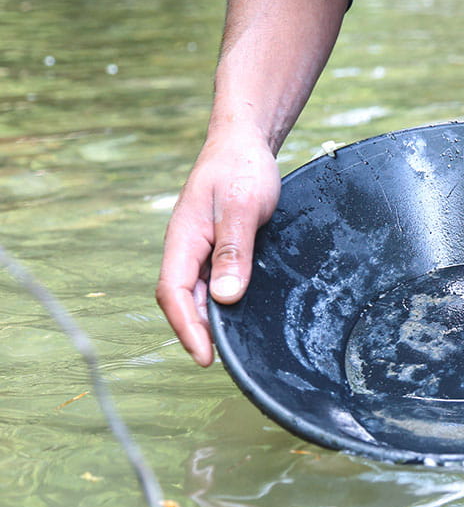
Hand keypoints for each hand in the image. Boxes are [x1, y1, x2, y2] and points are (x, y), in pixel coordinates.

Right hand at [156, 135, 279, 365]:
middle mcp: (187, 248)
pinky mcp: (219, 248)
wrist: (247, 144)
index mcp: (183, 240)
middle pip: (183, 300)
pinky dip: (223, 304)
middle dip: (197, 333)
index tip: (205, 357)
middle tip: (222, 362)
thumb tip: (225, 298)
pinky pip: (214, 283)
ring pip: (199, 294)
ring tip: (231, 348)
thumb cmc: (242, 170)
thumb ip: (234, 252)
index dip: (187, 329)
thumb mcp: (241, 208)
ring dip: (210, 321)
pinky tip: (239, 317)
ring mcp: (202, 249)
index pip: (173, 293)